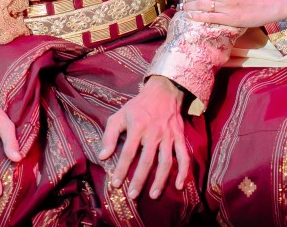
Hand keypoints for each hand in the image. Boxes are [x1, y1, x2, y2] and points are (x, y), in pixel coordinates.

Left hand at [98, 76, 189, 199]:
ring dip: (160, 180)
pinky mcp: (180, 137)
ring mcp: (169, 136)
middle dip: (139, 179)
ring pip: (166, 162)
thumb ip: (110, 135)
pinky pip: (184, 156)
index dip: (121, 169)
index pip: (128, 152)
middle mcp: (154, 132)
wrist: (164, 91)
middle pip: (147, 160)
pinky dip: (183, 172)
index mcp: (138, 126)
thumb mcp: (119, 115)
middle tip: (133, 195)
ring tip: (153, 195)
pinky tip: (179, 186)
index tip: (115, 184)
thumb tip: (102, 156)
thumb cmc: (138, 106)